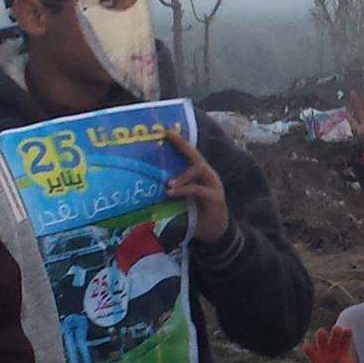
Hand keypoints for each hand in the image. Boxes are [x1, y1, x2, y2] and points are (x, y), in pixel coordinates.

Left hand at [165, 130, 229, 245]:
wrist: (215, 233)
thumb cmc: (196, 215)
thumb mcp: (182, 200)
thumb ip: (172, 191)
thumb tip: (148, 185)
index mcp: (200, 175)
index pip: (190, 155)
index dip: (180, 142)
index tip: (165, 130)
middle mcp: (209, 176)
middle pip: (196, 157)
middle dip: (182, 145)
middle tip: (167, 136)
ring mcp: (214, 186)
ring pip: (199, 169)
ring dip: (182, 175)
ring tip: (168, 184)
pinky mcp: (215, 198)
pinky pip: (198, 189)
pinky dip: (184, 189)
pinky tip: (172, 192)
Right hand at [303, 326, 356, 362]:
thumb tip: (341, 362)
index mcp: (344, 348)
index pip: (347, 336)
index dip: (347, 333)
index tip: (347, 331)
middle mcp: (334, 347)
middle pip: (335, 334)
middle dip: (336, 331)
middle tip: (337, 329)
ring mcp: (324, 351)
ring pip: (321, 338)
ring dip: (321, 335)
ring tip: (322, 333)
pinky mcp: (314, 358)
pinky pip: (309, 351)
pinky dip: (307, 348)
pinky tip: (307, 346)